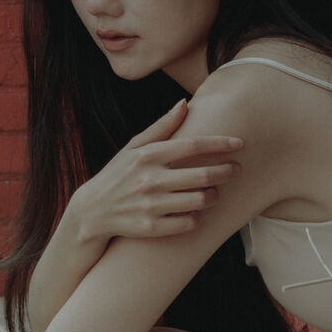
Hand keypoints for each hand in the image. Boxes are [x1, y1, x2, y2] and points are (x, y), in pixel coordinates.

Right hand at [73, 99, 243, 241]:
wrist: (91, 211)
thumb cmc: (118, 175)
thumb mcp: (134, 147)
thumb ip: (161, 127)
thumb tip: (184, 103)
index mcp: (148, 155)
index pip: (192, 145)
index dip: (220, 143)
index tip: (240, 143)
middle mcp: (150, 179)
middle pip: (202, 174)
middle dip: (225, 172)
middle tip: (236, 170)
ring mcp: (150, 205)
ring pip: (199, 200)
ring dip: (213, 196)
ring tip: (214, 193)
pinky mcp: (151, 228)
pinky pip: (188, 222)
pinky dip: (197, 217)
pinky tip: (196, 211)